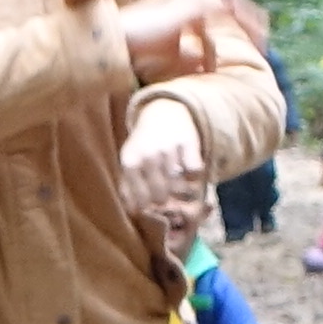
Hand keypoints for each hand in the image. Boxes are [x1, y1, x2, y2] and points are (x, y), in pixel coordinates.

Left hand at [119, 100, 210, 232]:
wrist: (163, 113)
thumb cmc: (144, 144)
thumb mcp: (130, 160)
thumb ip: (128, 185)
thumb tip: (133, 210)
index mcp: (130, 162)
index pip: (140, 200)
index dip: (148, 209)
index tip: (152, 209)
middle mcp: (148, 155)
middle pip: (161, 196)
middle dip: (165, 202)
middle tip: (168, 199)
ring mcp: (168, 148)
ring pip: (179, 186)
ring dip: (181, 190)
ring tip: (177, 186)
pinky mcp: (188, 143)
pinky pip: (195, 171)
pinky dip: (194, 175)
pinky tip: (188, 170)